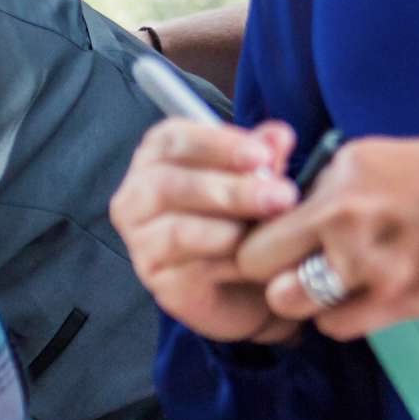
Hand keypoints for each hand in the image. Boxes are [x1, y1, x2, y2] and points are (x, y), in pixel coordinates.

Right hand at [110, 117, 303, 343]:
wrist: (249, 283)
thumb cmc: (244, 218)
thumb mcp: (260, 179)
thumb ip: (265, 157)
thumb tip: (278, 136)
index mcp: (158, 158)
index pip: (172, 140)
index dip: (217, 145)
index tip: (261, 156)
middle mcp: (137, 197)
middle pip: (167, 185)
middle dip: (229, 190)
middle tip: (281, 196)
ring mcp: (141, 242)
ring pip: (175, 230)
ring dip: (229, 228)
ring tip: (269, 230)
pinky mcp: (157, 281)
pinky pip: (187, 271)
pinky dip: (225, 264)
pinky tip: (254, 261)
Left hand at [234, 132, 418, 340]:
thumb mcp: (408, 157)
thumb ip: (353, 184)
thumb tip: (316, 209)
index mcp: (349, 166)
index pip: (270, 206)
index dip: (272, 231)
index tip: (286, 243)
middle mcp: (346, 208)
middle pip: (258, 255)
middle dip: (268, 271)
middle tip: (292, 277)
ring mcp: (367, 257)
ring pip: (288, 298)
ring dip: (304, 302)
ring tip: (334, 293)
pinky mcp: (395, 298)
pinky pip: (333, 325)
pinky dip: (343, 321)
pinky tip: (368, 307)